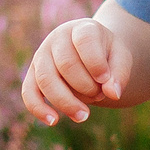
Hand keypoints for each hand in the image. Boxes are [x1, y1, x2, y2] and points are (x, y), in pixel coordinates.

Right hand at [20, 17, 134, 126]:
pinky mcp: (33, 74)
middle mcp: (58, 38)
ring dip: (66, 102)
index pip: (85, 40)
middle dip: (86, 86)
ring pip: (46, 80)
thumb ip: (120, 73)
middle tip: (100, 95)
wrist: (91, 53)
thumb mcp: (121, 57)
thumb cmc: (107, 54)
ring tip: (84, 116)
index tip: (106, 80)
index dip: (96, 63)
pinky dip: (38, 108)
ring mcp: (42, 55)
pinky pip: (29, 92)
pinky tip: (53, 121)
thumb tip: (113, 94)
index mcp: (82, 28)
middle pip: (66, 64)